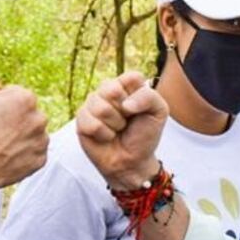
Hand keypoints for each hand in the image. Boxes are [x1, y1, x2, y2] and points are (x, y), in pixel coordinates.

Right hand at [0, 75, 48, 190]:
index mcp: (26, 99)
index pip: (15, 94)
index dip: (0, 102)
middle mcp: (40, 118)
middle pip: (26, 113)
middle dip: (13, 118)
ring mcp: (42, 140)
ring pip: (31, 132)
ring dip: (19, 135)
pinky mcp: (40, 159)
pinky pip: (33, 152)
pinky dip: (22, 152)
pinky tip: (6, 154)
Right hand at [75, 71, 167, 189]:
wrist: (132, 161)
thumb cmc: (144, 135)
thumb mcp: (158, 112)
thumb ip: (148, 97)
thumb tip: (125, 104)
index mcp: (127, 85)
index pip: (131, 77)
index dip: (138, 96)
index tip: (140, 110)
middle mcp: (108, 90)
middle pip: (112, 89)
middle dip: (124, 111)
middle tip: (127, 121)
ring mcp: (93, 104)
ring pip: (100, 107)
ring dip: (114, 124)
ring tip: (117, 130)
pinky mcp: (81, 119)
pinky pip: (91, 122)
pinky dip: (103, 134)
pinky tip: (106, 137)